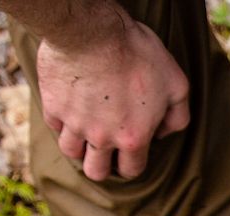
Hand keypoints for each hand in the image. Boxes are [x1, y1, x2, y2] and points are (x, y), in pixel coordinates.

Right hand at [33, 11, 191, 182]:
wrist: (93, 30)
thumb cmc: (137, 53)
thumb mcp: (175, 83)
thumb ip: (177, 115)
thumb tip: (164, 133)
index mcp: (133, 138)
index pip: (131, 170)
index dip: (131, 164)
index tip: (128, 154)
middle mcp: (102, 138)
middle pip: (96, 171)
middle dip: (102, 164)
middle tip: (104, 149)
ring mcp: (74, 123)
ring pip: (70, 151)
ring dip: (78, 144)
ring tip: (85, 129)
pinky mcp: (52, 105)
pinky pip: (54, 125)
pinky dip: (61, 120)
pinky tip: (70, 108)